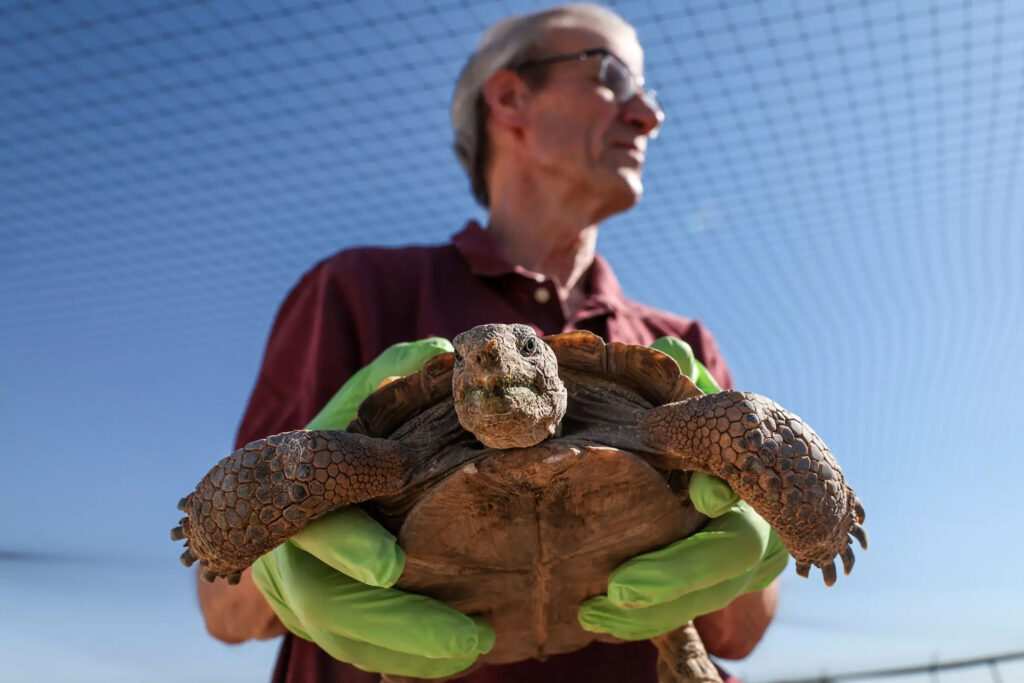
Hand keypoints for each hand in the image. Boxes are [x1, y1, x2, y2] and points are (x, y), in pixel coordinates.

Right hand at [251, 338, 494, 677]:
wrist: (281, 492)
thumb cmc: (335, 441)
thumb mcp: (354, 403)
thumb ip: (390, 375)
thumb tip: (442, 352)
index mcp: (295, 491)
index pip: (310, 519)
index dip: (345, 544)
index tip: (390, 564)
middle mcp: (289, 549)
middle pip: (326, 602)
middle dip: (397, 623)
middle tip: (472, 635)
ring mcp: (300, 591)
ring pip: (344, 637)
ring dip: (411, 651)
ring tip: (480, 649)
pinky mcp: (322, 617)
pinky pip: (360, 650)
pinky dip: (408, 660)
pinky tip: (460, 658)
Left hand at [576, 336, 788, 640]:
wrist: (715, 482)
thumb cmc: (693, 435)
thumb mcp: (687, 405)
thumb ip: (679, 380)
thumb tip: (671, 350)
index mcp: (754, 474)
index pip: (753, 487)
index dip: (724, 492)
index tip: (700, 493)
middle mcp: (758, 524)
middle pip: (732, 557)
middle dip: (678, 574)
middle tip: (620, 586)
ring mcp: (740, 568)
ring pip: (707, 599)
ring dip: (651, 611)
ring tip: (592, 615)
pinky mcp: (710, 594)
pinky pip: (683, 618)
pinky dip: (642, 623)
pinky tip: (598, 623)